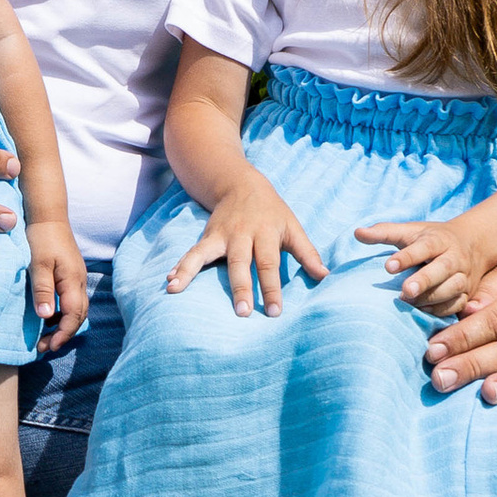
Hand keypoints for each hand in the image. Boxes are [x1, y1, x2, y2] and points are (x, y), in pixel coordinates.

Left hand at [29, 217, 88, 349]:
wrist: (48, 216)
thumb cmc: (41, 238)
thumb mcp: (37, 264)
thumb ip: (43, 290)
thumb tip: (46, 317)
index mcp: (73, 281)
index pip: (73, 316)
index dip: (63, 334)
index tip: (49, 347)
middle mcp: (79, 282)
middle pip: (78, 316)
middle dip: (64, 335)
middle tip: (44, 347)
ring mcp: (77, 278)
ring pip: (77, 310)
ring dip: (64, 326)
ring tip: (45, 337)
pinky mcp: (71, 275)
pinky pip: (72, 301)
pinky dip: (62, 314)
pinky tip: (48, 317)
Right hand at [163, 165, 326, 315]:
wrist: (241, 184)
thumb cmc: (272, 212)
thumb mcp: (292, 227)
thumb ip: (307, 253)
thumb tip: (325, 277)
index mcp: (266, 232)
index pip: (269, 263)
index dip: (271, 287)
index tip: (274, 312)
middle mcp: (241, 234)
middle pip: (240, 262)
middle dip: (240, 287)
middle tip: (242, 312)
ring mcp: (221, 235)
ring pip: (207, 255)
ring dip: (192, 273)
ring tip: (177, 291)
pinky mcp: (207, 237)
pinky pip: (192, 253)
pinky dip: (181, 267)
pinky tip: (170, 283)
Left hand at [357, 212, 487, 312]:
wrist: (473, 243)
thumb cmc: (432, 238)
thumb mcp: (410, 230)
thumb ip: (384, 232)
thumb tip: (357, 232)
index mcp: (438, 240)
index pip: (423, 247)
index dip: (406, 257)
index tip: (388, 267)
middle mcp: (454, 258)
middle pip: (442, 268)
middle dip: (425, 280)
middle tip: (405, 291)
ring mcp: (463, 276)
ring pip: (452, 288)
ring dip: (432, 298)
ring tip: (409, 303)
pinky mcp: (467, 293)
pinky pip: (458, 304)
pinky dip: (442, 310)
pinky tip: (423, 312)